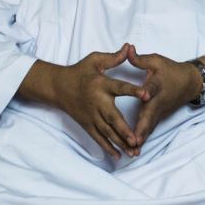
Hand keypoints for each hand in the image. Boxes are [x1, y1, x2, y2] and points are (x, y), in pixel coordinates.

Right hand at [53, 43, 145, 158]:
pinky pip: (98, 138)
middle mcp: (97, 102)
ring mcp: (91, 116)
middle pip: (112, 118)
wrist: (58, 86)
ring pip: (107, 132)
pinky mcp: (87, 124)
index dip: (133, 90)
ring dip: (120, 142)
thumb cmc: (79, 71)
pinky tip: (119, 156)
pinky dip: (108, 147)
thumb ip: (113, 58)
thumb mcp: (94, 60)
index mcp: (101, 84)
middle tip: (137, 140)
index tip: (146, 94)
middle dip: (124, 130)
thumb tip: (129, 47)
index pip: (120, 87)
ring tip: (134, 151)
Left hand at [127, 45, 202, 145]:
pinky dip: (143, 139)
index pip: (152, 88)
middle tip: (133, 141)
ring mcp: (160, 112)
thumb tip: (128, 49)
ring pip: (149, 127)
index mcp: (157, 86)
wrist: (189, 82)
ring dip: (141, 139)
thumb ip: (140, 59)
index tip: (144, 96)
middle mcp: (158, 102)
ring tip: (132, 152)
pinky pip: (150, 129)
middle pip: (150, 116)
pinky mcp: (159, 117)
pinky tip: (134, 150)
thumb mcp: (157, 61)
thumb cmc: (171, 70)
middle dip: (142, 128)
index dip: (147, 91)